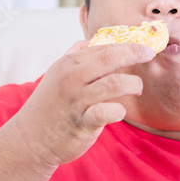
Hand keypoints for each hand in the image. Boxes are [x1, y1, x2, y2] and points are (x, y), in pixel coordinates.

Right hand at [7, 40, 154, 168]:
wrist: (30, 139)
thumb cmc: (49, 106)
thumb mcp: (56, 75)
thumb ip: (73, 56)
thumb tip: (88, 41)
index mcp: (68, 64)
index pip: (102, 47)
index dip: (126, 44)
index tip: (143, 45)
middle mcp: (71, 78)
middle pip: (110, 58)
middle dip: (134, 53)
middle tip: (149, 54)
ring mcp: (76, 100)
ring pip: (114, 84)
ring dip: (133, 84)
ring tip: (136, 88)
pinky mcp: (81, 123)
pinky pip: (106, 112)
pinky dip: (118, 110)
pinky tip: (120, 111)